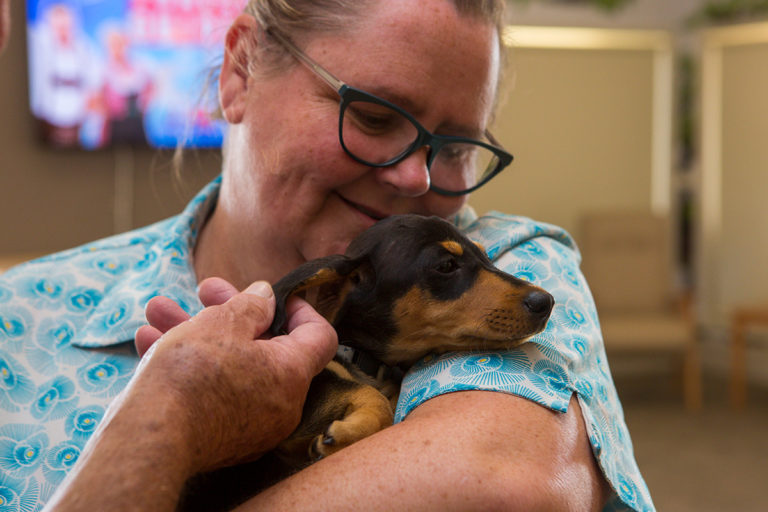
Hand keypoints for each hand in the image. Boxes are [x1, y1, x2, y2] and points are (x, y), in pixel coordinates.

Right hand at [46, 281, 336, 511]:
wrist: (150, 441)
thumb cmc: (192, 373)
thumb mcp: (222, 322)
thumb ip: (251, 305)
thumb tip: (266, 297)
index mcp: (292, 373)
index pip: (320, 336)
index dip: (299, 309)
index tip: (271, 295)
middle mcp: (281, 404)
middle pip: (266, 347)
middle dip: (230, 312)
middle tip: (204, 290)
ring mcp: (251, 426)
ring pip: (230, 366)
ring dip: (197, 332)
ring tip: (159, 310)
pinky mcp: (219, 439)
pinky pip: (213, 393)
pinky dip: (189, 366)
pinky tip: (147, 340)